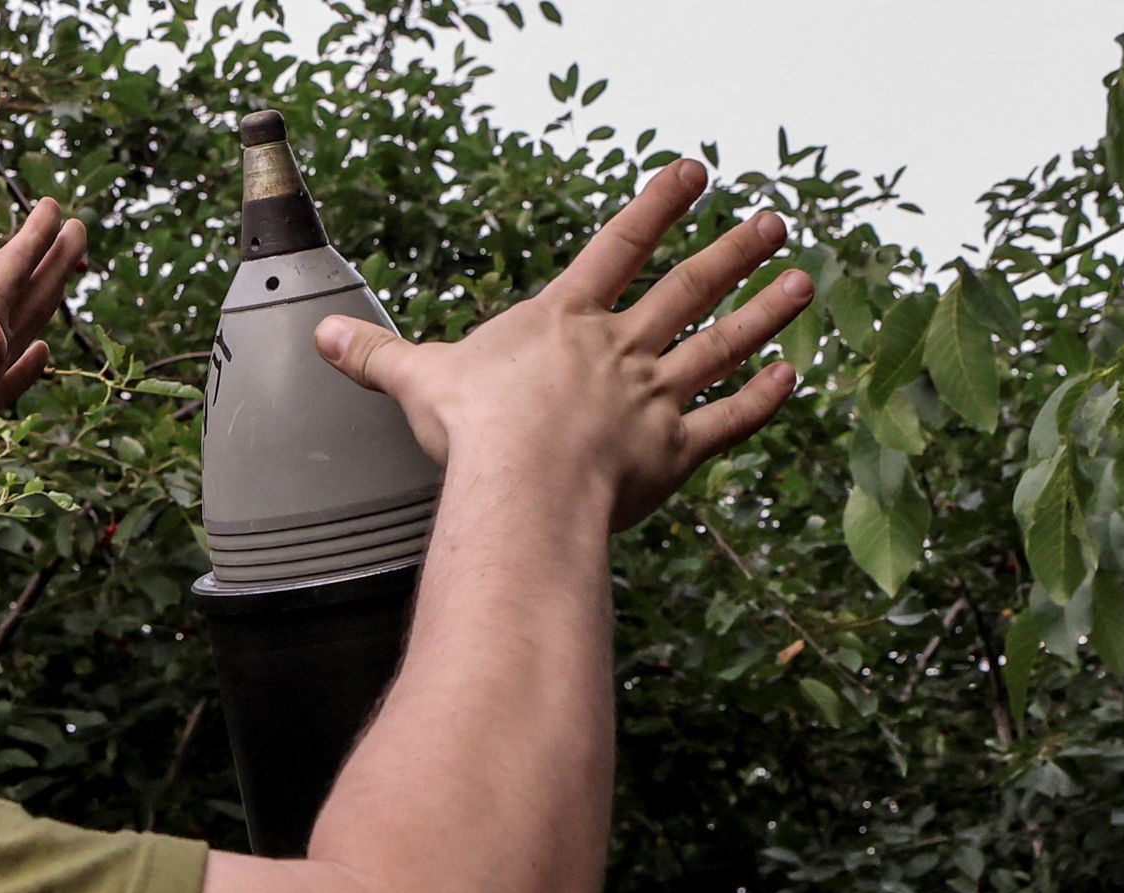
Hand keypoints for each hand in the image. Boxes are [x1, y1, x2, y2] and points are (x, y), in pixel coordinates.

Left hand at [0, 198, 87, 506]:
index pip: (6, 275)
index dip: (33, 241)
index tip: (55, 206)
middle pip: (21, 293)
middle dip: (49, 261)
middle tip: (76, 227)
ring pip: (20, 328)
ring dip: (43, 301)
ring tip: (62, 277)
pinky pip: (10, 381)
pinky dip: (29, 367)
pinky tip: (40, 354)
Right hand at [310, 160, 810, 532]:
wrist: (522, 488)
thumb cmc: (474, 436)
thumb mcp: (417, 382)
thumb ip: (377, 356)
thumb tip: (321, 336)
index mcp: (564, 321)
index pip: (618, 245)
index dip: (657, 206)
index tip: (693, 174)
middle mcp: (620, 349)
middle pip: (686, 288)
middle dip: (731, 251)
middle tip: (772, 221)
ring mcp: (653, 398)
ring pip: (720, 344)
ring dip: (764, 311)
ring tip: (802, 281)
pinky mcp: (672, 453)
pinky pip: (726, 422)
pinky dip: (760, 401)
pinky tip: (788, 377)